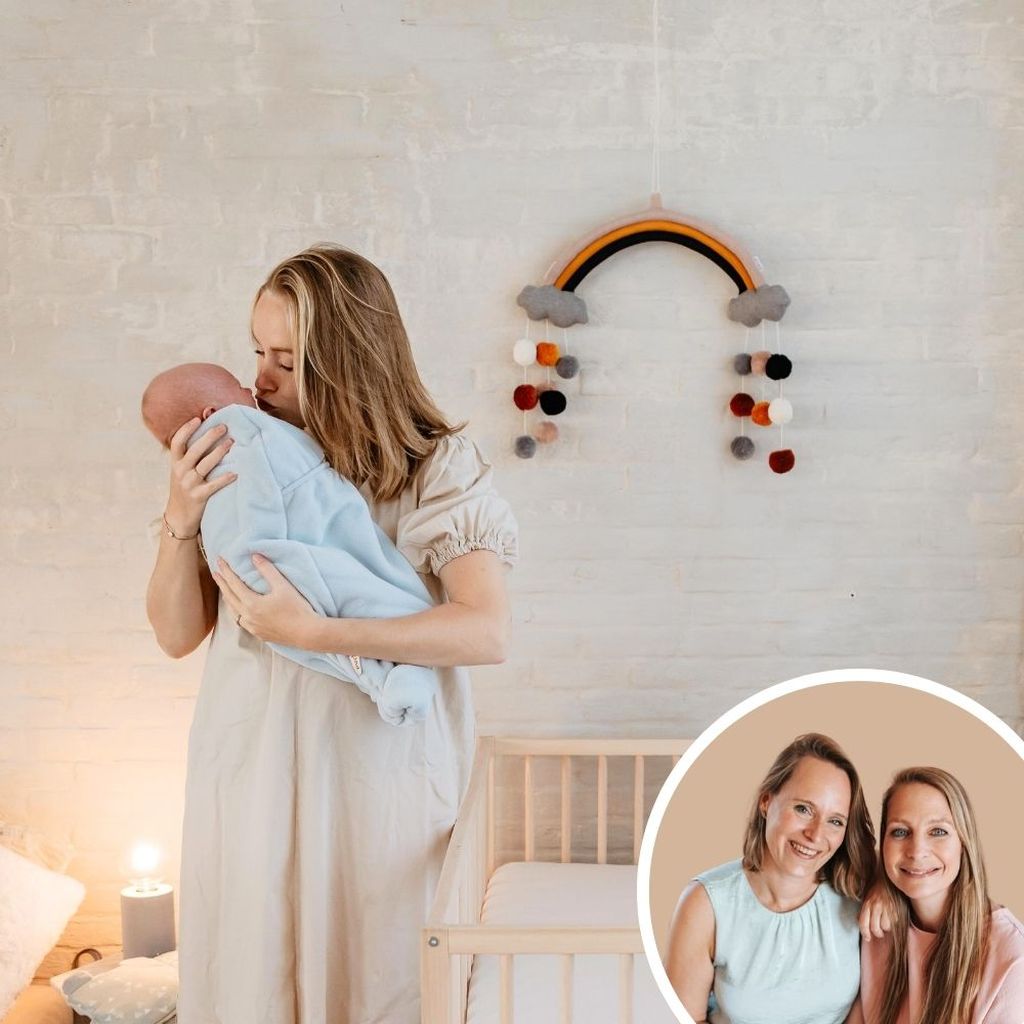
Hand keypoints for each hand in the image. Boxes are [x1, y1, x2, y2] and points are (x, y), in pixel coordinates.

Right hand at [163, 418, 235, 536]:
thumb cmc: (184, 489)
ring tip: (231, 442)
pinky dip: (224, 479)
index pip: (177, 442)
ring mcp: (189, 484)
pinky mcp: (198, 497)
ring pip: (205, 465)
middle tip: (224, 427)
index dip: (186, 429)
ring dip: (219, 452)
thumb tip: (205, 434)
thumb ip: (190, 456)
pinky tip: (235, 473)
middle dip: (209, 437)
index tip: (198, 419)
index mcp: (175, 463)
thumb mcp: (181, 471)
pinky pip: (213, 485)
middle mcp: (180, 472)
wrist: (179, 517)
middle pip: (195, 450)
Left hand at [213, 554, 320, 647]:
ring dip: (228, 598)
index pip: (234, 584)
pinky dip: (237, 612)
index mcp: (252, 603)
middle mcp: (248, 616)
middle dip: (222, 583)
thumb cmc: (297, 608)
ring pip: (234, 611)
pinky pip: (241, 621)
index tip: (219, 560)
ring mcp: (252, 627)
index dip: (226, 571)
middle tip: (215, 572)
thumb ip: (268, 570)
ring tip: (225, 590)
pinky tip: (240, 611)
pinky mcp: (259, 634)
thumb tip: (254, 556)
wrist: (307, 633)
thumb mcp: (283, 586)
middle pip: (230, 597)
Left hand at [859, 881, 893, 940]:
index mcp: (867, 904)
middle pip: (874, 928)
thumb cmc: (875, 891)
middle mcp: (875, 906)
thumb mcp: (866, 899)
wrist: (886, 880)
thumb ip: (863, 910)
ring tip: (885, 924)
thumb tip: (860, 923)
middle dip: (877, 933)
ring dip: (885, 928)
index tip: (868, 938)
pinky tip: (891, 918)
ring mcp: (886, 908)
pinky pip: (894, 921)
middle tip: (879, 932)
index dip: (865, 933)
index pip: (863, 922)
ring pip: (885, 927)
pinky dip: (893, 923)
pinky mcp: (895, 909)